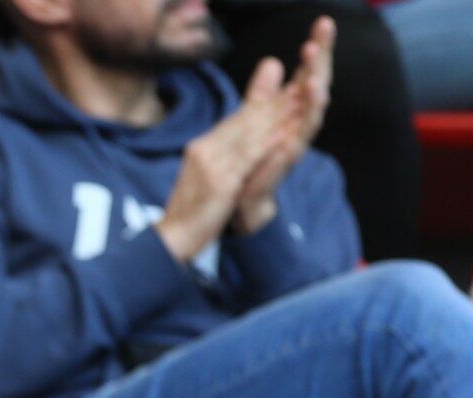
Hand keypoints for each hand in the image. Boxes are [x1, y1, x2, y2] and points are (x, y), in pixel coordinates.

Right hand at [155, 60, 288, 261]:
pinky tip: (285, 134)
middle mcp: (204, 150)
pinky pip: (248, 160)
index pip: (235, 120)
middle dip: (274, 103)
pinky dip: (267, 145)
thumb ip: (218, 157)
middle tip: (301, 85)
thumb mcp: (203, 178)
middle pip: (244, 122)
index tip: (287, 90)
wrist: (171, 238)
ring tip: (300, 102)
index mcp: (200, 148)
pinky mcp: (220, 183)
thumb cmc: (189, 213)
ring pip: (249, 136)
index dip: (262, 103)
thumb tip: (235, 145)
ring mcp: (211, 165)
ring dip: (276, 117)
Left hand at [235, 17, 334, 233]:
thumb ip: (263, 92)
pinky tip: (314, 92)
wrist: (241, 198)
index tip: (323, 21)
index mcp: (291, 108)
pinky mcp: (290, 154)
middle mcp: (299, 119)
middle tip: (325, 26)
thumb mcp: (255, 119)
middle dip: (321, 54)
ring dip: (316, 81)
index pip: (306, 71)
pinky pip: (304, 130)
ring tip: (314, 58)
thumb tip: (273, 62)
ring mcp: (297, 136)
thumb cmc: (252, 158)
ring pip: (314, 103)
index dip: (315, 48)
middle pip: (316, 79)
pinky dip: (309, 112)